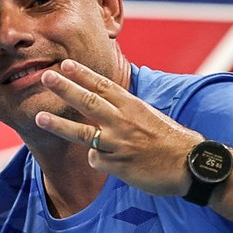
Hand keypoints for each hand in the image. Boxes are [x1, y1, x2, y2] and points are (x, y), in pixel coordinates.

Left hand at [34, 59, 201, 196]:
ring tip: (39, 117)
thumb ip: (126, 110)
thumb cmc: (174, 141)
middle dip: (64, 88)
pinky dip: (98, 159)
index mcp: (133, 106)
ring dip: (59, 124)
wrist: (193, 167)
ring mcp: (119, 143)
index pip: (103, 85)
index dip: (82, 74)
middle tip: (45, 78)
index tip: (64, 65)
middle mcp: (123, 121)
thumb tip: (107, 102)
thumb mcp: (151, 116)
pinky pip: (97, 159)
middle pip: (88, 101)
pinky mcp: (118, 164)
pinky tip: (111, 161)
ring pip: (82, 133)